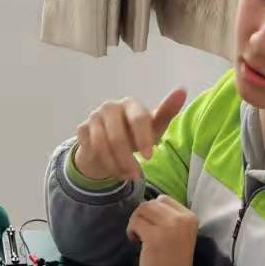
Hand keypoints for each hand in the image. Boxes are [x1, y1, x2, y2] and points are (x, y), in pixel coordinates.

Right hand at [74, 87, 188, 180]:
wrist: (111, 143)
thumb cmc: (137, 134)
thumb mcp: (154, 127)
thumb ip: (167, 111)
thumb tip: (183, 89)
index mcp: (131, 104)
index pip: (138, 120)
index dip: (143, 140)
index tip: (149, 157)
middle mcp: (110, 106)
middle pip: (117, 137)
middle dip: (127, 160)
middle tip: (136, 175)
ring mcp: (94, 116)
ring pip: (102, 146)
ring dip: (115, 165)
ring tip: (127, 175)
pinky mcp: (81, 128)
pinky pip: (90, 150)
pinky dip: (104, 164)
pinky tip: (114, 171)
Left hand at [126, 197, 197, 265]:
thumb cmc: (174, 261)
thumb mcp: (179, 234)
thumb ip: (169, 219)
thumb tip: (147, 208)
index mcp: (189, 217)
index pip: (164, 199)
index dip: (152, 210)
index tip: (151, 225)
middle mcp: (181, 219)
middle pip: (151, 203)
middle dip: (142, 215)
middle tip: (141, 231)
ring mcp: (168, 227)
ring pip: (142, 209)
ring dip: (135, 221)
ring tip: (138, 236)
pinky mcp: (154, 237)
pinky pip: (135, 223)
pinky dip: (131, 231)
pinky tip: (135, 241)